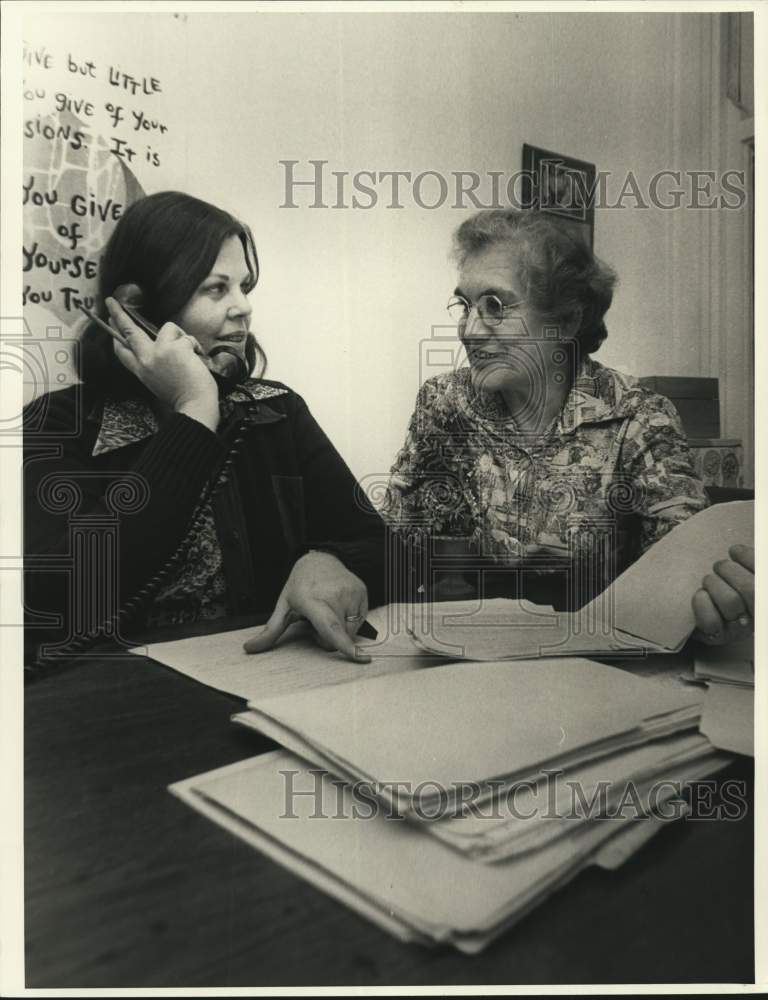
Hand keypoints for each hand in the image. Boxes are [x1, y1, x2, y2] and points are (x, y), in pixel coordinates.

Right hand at [104, 297, 218, 427]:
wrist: (194, 404)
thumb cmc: (183, 396)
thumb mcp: (158, 382)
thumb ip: (153, 364)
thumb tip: (158, 345)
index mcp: (141, 371)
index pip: (122, 351)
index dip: (115, 336)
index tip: (110, 323)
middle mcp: (145, 360)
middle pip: (129, 331)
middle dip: (118, 314)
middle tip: (110, 300)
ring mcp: (158, 352)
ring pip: (168, 328)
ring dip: (181, 338)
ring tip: (189, 355)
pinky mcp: (173, 348)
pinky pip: (185, 336)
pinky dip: (194, 346)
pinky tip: (196, 359)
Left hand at [244, 551, 371, 662]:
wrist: (321, 559)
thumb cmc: (300, 585)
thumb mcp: (283, 605)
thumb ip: (270, 631)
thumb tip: (249, 648)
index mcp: (312, 600)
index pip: (330, 627)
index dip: (343, 644)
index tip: (358, 657)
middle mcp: (334, 596)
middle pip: (337, 637)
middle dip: (326, 637)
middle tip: (317, 620)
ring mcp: (351, 593)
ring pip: (350, 631)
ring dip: (340, 630)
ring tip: (329, 612)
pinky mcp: (363, 593)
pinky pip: (360, 621)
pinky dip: (350, 621)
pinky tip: (339, 607)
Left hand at [692, 544, 753, 645]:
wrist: (713, 616)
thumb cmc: (731, 588)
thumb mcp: (742, 574)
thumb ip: (748, 562)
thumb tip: (737, 550)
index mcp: (763, 595)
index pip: (762, 573)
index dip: (749, 558)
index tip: (734, 550)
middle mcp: (759, 616)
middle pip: (751, 589)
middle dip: (729, 570)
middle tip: (719, 566)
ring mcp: (741, 629)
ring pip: (730, 601)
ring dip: (714, 583)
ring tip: (709, 581)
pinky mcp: (719, 637)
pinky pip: (710, 620)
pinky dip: (702, 603)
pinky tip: (701, 594)